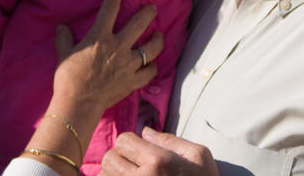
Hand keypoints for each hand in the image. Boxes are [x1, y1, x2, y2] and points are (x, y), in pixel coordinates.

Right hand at [52, 0, 163, 118]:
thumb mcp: (63, 54)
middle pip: (140, 24)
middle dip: (148, 13)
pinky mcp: (133, 81)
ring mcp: (129, 64)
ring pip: (151, 48)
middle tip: (152, 8)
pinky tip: (153, 65)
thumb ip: (64, 39)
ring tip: (159, 35)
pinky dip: (152, 68)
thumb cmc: (68, 78)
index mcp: (100, 37)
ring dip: (157, 40)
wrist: (79, 103)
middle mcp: (118, 47)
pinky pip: (149, 73)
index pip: (110, 9)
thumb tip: (61, 26)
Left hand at [100, 128, 217, 175]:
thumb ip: (170, 140)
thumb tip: (145, 131)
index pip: (123, 140)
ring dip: (114, 173)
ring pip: (105, 175)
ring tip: (132, 175)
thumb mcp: (199, 156)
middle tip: (134, 164)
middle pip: (110, 157)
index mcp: (159, 161)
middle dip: (120, 157)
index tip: (140, 150)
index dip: (131, 142)